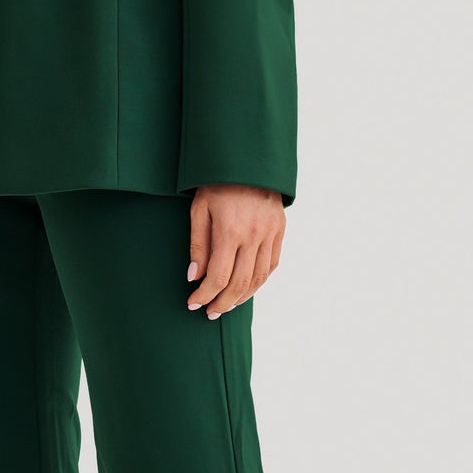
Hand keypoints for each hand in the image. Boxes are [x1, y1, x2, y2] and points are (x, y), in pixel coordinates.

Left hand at [186, 185, 284, 317]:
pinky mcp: (280, 230)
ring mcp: (270, 234)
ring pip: (258, 278)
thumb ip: (198, 245)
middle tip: (209, 312)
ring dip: (242, 297)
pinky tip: (247, 288)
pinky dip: (260, 281)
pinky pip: (272, 264)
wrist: (249, 160)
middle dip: (222, 303)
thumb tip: (194, 277)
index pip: (218, 276)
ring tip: (227, 305)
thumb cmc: (217, 183)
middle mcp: (253, 235)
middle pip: (239, 283)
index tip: (193, 304)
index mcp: (230, 230)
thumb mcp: (199, 209)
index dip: (204, 295)